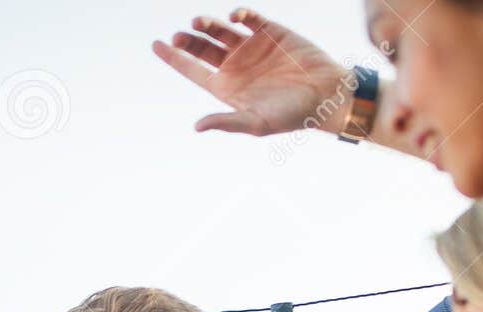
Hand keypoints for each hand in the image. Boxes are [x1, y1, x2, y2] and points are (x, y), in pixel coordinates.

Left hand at [153, 9, 348, 136]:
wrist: (326, 95)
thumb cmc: (292, 115)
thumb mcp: (257, 123)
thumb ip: (228, 122)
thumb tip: (197, 126)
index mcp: (228, 87)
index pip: (193, 70)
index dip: (173, 58)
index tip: (156, 44)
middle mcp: (236, 65)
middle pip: (202, 48)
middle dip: (188, 41)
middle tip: (178, 36)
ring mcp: (251, 47)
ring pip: (220, 31)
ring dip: (207, 24)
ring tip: (197, 23)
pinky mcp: (269, 31)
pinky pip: (248, 18)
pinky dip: (239, 14)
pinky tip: (234, 16)